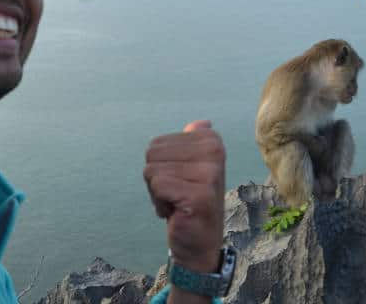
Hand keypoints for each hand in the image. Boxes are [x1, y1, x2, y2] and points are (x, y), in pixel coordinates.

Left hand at [144, 120, 224, 272]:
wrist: (201, 242)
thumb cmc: (191, 201)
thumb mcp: (192, 168)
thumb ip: (193, 143)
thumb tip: (202, 123)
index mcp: (211, 140)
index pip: (157, 143)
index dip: (161, 165)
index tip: (180, 181)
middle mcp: (214, 151)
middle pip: (152, 154)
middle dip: (157, 179)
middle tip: (178, 194)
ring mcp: (209, 173)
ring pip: (151, 171)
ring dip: (158, 193)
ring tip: (178, 202)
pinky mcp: (199, 194)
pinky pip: (157, 186)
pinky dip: (160, 204)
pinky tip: (177, 212)